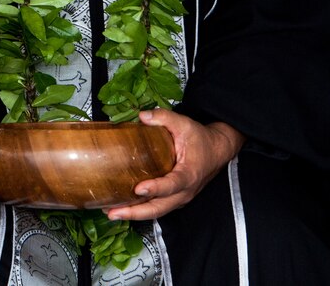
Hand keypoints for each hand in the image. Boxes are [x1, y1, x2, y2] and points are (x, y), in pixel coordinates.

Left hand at [105, 109, 244, 220]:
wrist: (217, 151)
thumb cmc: (201, 140)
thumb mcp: (185, 124)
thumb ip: (164, 118)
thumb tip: (142, 116)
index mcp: (189, 174)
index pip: (172, 185)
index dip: (156, 188)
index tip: (139, 189)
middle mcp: (185, 191)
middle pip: (160, 207)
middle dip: (136, 212)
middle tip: (114, 212)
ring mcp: (180, 197)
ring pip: (157, 211)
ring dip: (135, 214)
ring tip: (112, 212)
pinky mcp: (174, 198)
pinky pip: (158, 207)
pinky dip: (141, 210)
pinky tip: (123, 206)